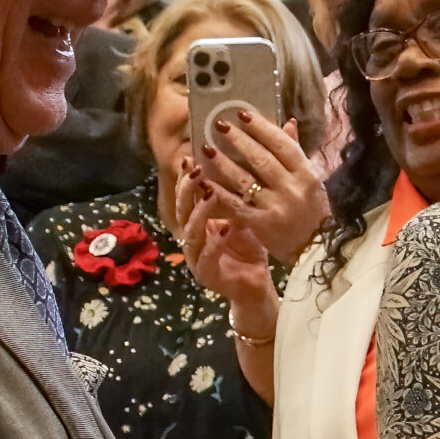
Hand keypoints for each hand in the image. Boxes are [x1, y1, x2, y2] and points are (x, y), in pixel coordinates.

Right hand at [175, 161, 280, 326]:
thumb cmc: (250, 245)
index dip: (187, 178)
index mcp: (198, 221)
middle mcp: (192, 237)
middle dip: (188, 189)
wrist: (257, 282)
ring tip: (210, 194)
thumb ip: (244, 190)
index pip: (187, 196)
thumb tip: (255, 156)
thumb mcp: (249, 213)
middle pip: (181, 210)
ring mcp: (196, 257)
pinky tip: (223, 229)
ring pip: (190, 233)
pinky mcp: (206, 275)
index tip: (193, 156)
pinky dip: (214, 243)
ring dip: (199, 212)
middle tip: (198, 170)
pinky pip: (206, 258)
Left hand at [197, 107, 328, 266]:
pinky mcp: (261, 224)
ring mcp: (276, 207)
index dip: (261, 128)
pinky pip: (235, 204)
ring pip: (244, 179)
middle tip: (219, 125)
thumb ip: (296, 151)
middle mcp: (292, 189)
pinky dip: (218, 191)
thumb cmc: (313, 211)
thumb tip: (288, 122)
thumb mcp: (311, 179)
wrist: (315, 249)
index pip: (282, 145)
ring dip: (223, 162)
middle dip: (238, 140)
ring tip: (207, 149)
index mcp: (307, 174)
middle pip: (261, 158)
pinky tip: (205, 180)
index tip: (242, 114)